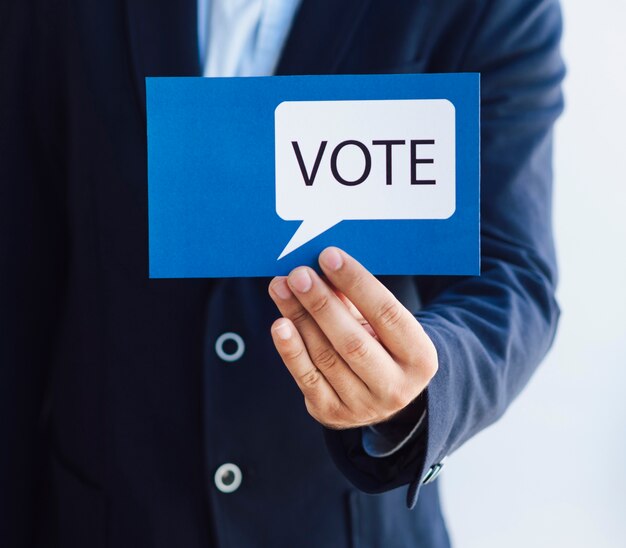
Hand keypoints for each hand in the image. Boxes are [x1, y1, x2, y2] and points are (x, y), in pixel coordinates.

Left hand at [268, 247, 437, 429]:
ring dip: (300, 318)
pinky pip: (307, 378)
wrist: (381, 396)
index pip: (387, 313)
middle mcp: (396, 386)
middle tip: (299, 274)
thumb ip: (355, 299)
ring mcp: (364, 405)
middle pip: (353, 340)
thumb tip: (319, 268)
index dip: (356, 283)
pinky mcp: (332, 413)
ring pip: (326, 357)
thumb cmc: (381, 346)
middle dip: (321, 303)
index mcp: (420, 357)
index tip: (328, 256)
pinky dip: (291, 350)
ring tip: (282, 288)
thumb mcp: (381, 324)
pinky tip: (280, 324)